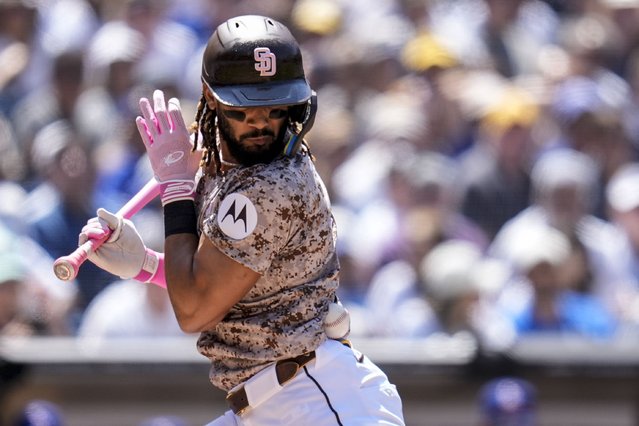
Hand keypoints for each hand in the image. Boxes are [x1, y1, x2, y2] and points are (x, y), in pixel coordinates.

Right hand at [79, 208, 157, 279]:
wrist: (137, 258)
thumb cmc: (132, 241)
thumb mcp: (123, 225)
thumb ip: (111, 218)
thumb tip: (99, 211)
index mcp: (105, 228)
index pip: (96, 220)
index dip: (101, 219)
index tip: (112, 223)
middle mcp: (98, 236)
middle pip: (89, 226)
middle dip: (97, 225)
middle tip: (108, 231)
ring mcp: (95, 245)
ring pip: (84, 233)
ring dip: (92, 231)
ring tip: (104, 235)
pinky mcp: (93, 254)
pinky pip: (82, 245)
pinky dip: (85, 240)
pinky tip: (94, 239)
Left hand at [136, 89, 201, 204]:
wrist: (177, 182)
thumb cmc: (191, 167)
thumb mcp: (198, 151)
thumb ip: (197, 139)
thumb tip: (197, 131)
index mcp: (181, 134)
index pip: (174, 113)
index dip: (172, 104)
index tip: (171, 100)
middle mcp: (168, 136)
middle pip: (161, 113)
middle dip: (158, 101)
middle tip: (157, 93)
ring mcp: (158, 142)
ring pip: (150, 122)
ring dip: (146, 110)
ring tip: (143, 100)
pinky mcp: (151, 150)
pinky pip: (144, 136)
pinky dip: (141, 126)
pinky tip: (139, 119)